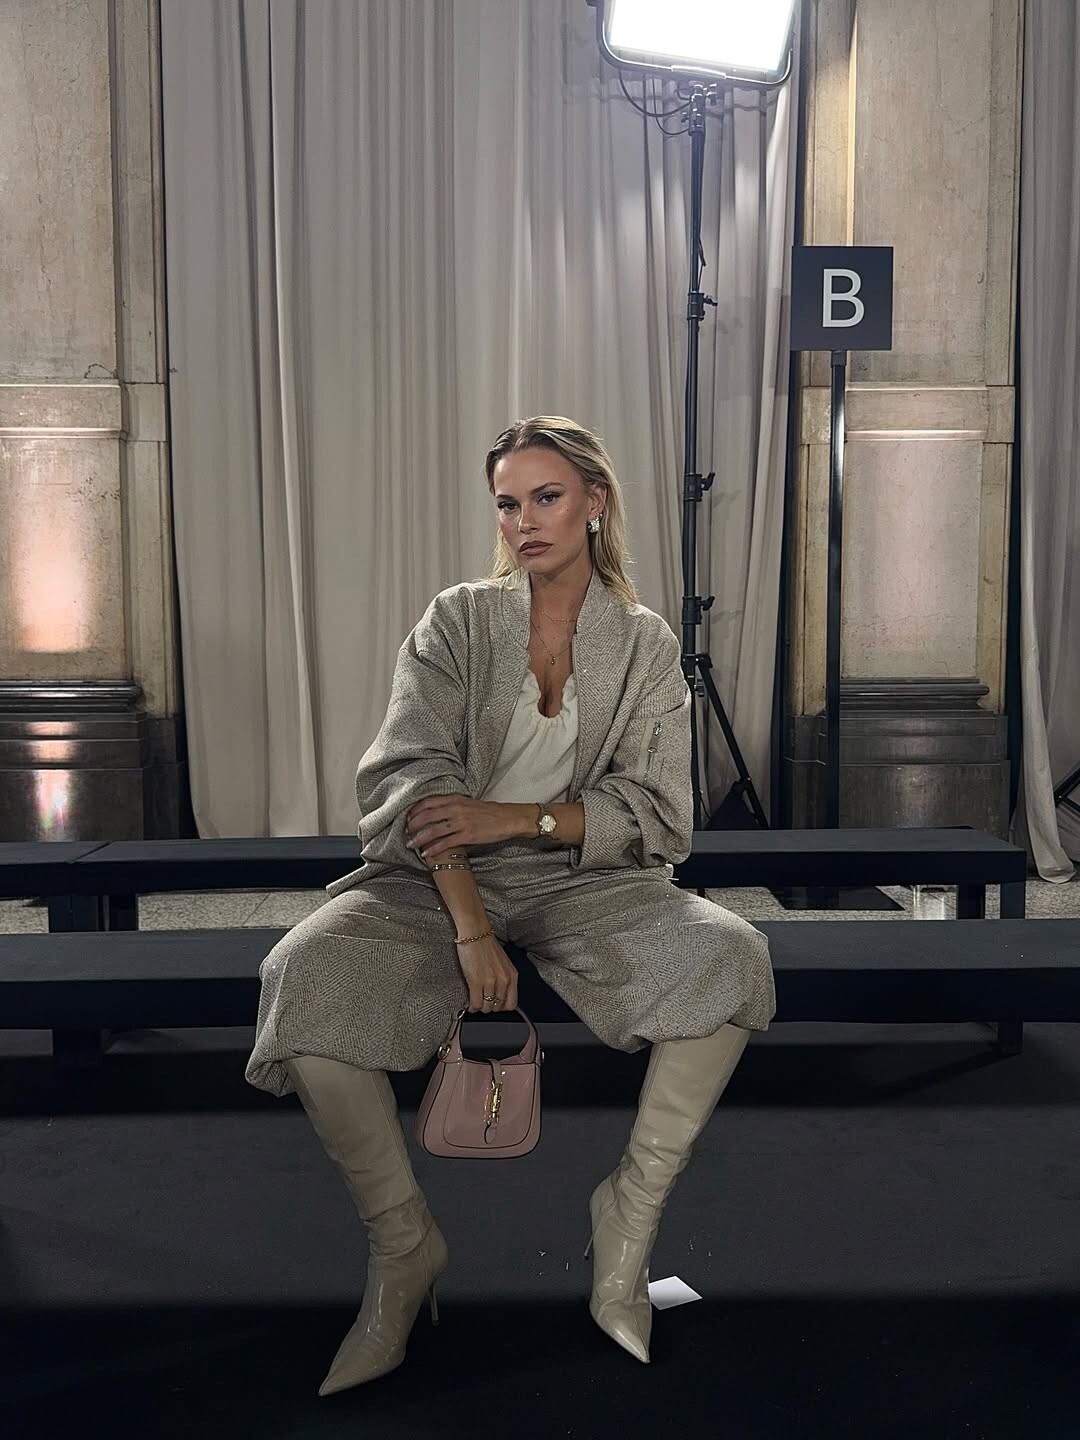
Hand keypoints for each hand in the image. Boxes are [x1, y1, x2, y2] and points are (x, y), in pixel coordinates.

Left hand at [405, 797, 521, 861]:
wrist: (509, 818)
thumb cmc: (490, 812)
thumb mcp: (469, 803)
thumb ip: (453, 805)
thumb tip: (438, 811)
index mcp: (455, 799)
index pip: (428, 802)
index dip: (414, 811)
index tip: (407, 818)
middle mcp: (456, 809)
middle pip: (426, 816)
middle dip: (412, 825)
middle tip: (404, 833)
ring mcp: (461, 822)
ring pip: (433, 830)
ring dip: (418, 839)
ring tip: (410, 845)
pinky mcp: (467, 835)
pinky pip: (445, 843)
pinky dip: (433, 849)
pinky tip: (426, 854)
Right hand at [456, 935, 518, 1012]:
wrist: (476, 933)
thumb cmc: (487, 945)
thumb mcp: (503, 964)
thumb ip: (504, 979)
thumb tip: (498, 995)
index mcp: (512, 975)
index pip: (512, 1003)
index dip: (501, 1007)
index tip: (494, 1004)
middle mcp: (503, 980)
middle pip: (498, 1007)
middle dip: (489, 1007)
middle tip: (482, 1002)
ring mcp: (490, 982)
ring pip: (486, 1007)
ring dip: (480, 1007)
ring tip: (475, 1003)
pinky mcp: (476, 981)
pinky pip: (476, 1003)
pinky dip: (472, 1006)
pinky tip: (469, 1004)